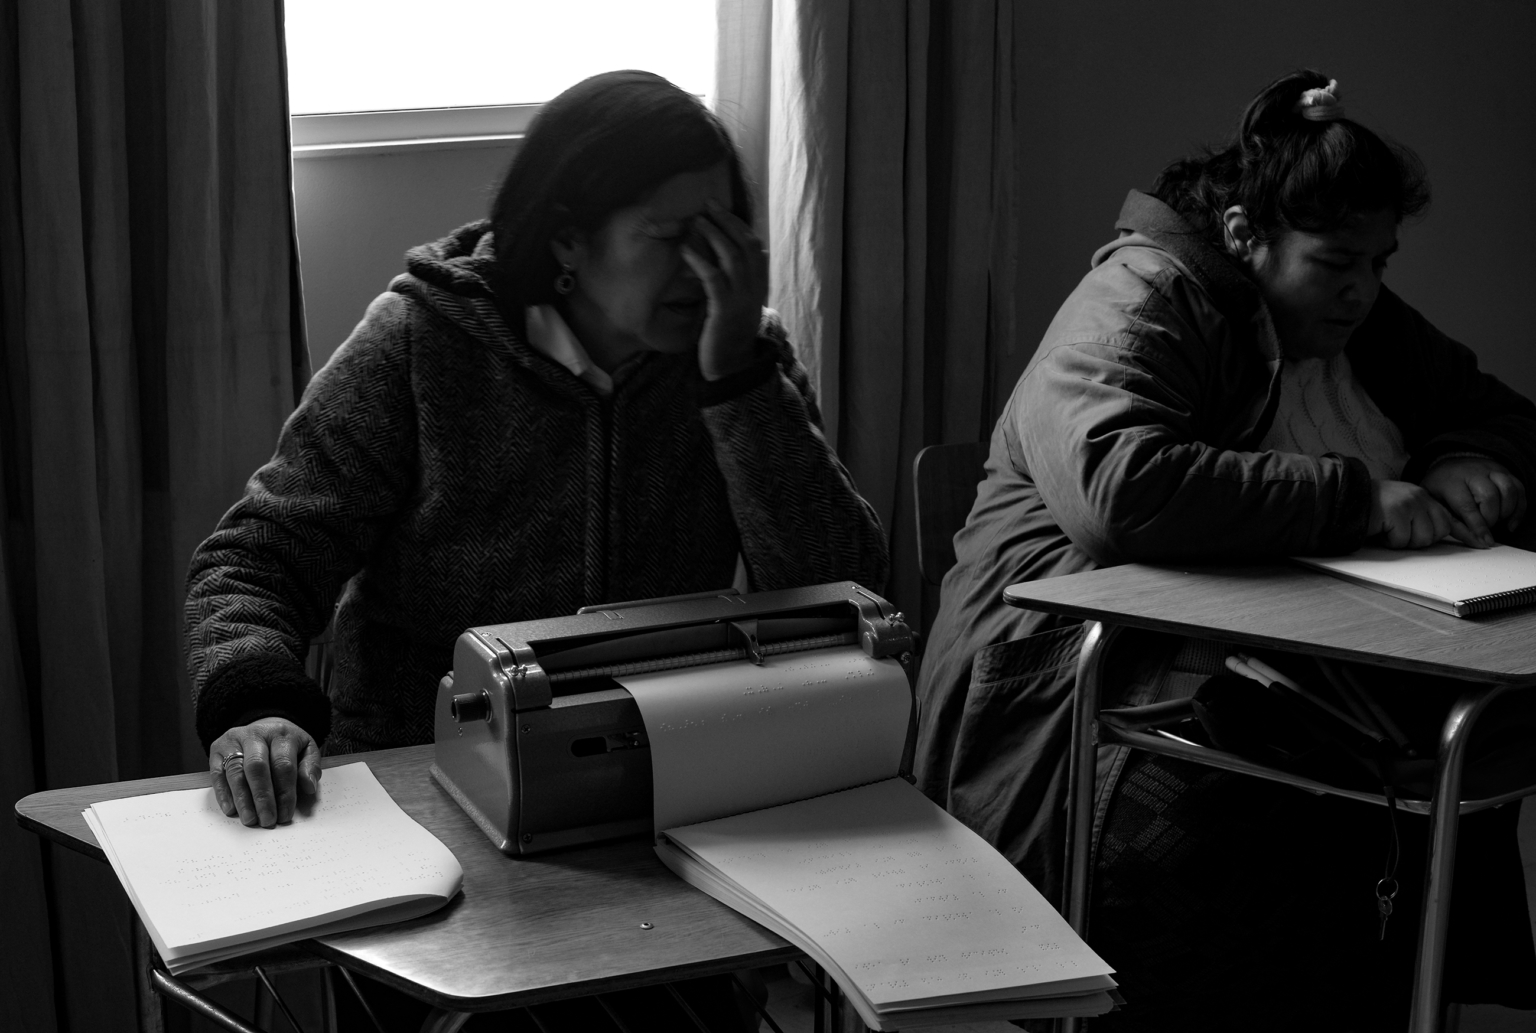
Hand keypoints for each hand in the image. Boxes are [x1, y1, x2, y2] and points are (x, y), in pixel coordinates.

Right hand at [209, 718, 320, 827]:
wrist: (264, 727)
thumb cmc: (286, 745)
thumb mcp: (306, 749)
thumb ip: (310, 767)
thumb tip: (309, 787)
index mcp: (281, 734)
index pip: (283, 765)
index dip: (284, 792)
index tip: (285, 815)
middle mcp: (255, 734)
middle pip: (257, 767)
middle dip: (262, 797)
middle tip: (267, 820)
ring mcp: (234, 740)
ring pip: (236, 771)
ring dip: (242, 799)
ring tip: (250, 819)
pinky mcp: (218, 748)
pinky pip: (218, 773)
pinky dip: (223, 793)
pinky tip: (231, 810)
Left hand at [680, 200, 768, 380]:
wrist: (732, 367)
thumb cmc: (730, 334)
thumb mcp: (738, 303)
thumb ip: (737, 282)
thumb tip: (727, 259)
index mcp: (759, 285)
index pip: (755, 246)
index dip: (739, 225)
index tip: (722, 210)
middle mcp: (754, 288)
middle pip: (745, 244)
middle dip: (727, 220)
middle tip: (708, 204)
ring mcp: (741, 298)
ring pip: (731, 256)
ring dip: (713, 234)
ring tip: (697, 221)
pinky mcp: (723, 309)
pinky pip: (713, 278)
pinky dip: (699, 260)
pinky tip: (685, 251)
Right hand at [1368, 479, 1477, 548]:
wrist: (1343, 500)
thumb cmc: (1369, 510)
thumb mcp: (1400, 509)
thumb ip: (1420, 516)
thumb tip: (1441, 534)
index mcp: (1421, 496)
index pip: (1449, 517)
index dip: (1465, 532)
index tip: (1482, 542)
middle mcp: (1419, 496)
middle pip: (1438, 531)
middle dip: (1420, 539)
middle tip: (1399, 532)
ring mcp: (1409, 503)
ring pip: (1422, 538)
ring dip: (1403, 541)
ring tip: (1387, 529)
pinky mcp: (1396, 513)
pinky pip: (1402, 540)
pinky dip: (1389, 541)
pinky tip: (1379, 529)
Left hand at [1420, 457, 1525, 546]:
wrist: (1449, 468)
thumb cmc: (1442, 491)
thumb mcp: (1437, 507)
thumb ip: (1455, 526)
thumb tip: (1478, 543)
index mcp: (1451, 482)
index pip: (1467, 506)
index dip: (1479, 526)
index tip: (1486, 541)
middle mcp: (1473, 472)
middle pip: (1490, 496)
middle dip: (1491, 518)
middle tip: (1486, 527)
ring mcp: (1491, 470)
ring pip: (1508, 490)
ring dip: (1507, 511)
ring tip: (1497, 521)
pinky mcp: (1505, 472)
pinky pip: (1519, 489)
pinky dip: (1519, 508)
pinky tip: (1510, 522)